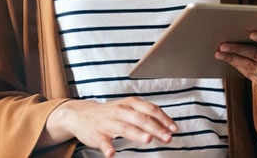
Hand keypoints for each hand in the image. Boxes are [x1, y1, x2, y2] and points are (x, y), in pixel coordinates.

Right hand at [42, 97, 177, 156]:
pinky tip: (112, 154)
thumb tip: (167, 125)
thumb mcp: (129, 108)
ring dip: (136, 134)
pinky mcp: (96, 134)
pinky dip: (107, 147)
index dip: (163, 119)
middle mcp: (121, 111)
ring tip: (147, 140)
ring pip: (124, 127)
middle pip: (141, 118)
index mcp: (131, 103)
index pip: (151, 109)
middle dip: (155, 128)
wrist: (82, 114)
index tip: (173, 129)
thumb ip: (146, 115)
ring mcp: (108, 122)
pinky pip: (102, 141)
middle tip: (167, 137)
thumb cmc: (112, 113)